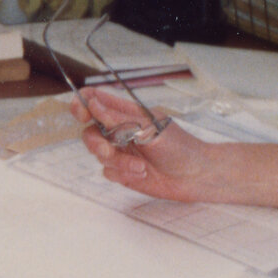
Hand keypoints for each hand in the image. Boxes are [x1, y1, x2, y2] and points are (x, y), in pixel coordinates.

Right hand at [73, 87, 218, 200]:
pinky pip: (108, 171)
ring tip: (139, 167)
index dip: (83, 103)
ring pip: (98, 154)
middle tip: (108, 151)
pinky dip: (122, 173)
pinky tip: (142, 172)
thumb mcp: (149, 129)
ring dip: (118, 162)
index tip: (81, 113)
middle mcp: (121, 131)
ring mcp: (121, 151)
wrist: (196, 177)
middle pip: (90, 131)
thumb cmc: (180, 147)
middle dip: (96, 143)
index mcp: (127, 113)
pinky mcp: (123, 171)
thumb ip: (118, 119)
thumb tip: (92, 103)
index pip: (96, 100)